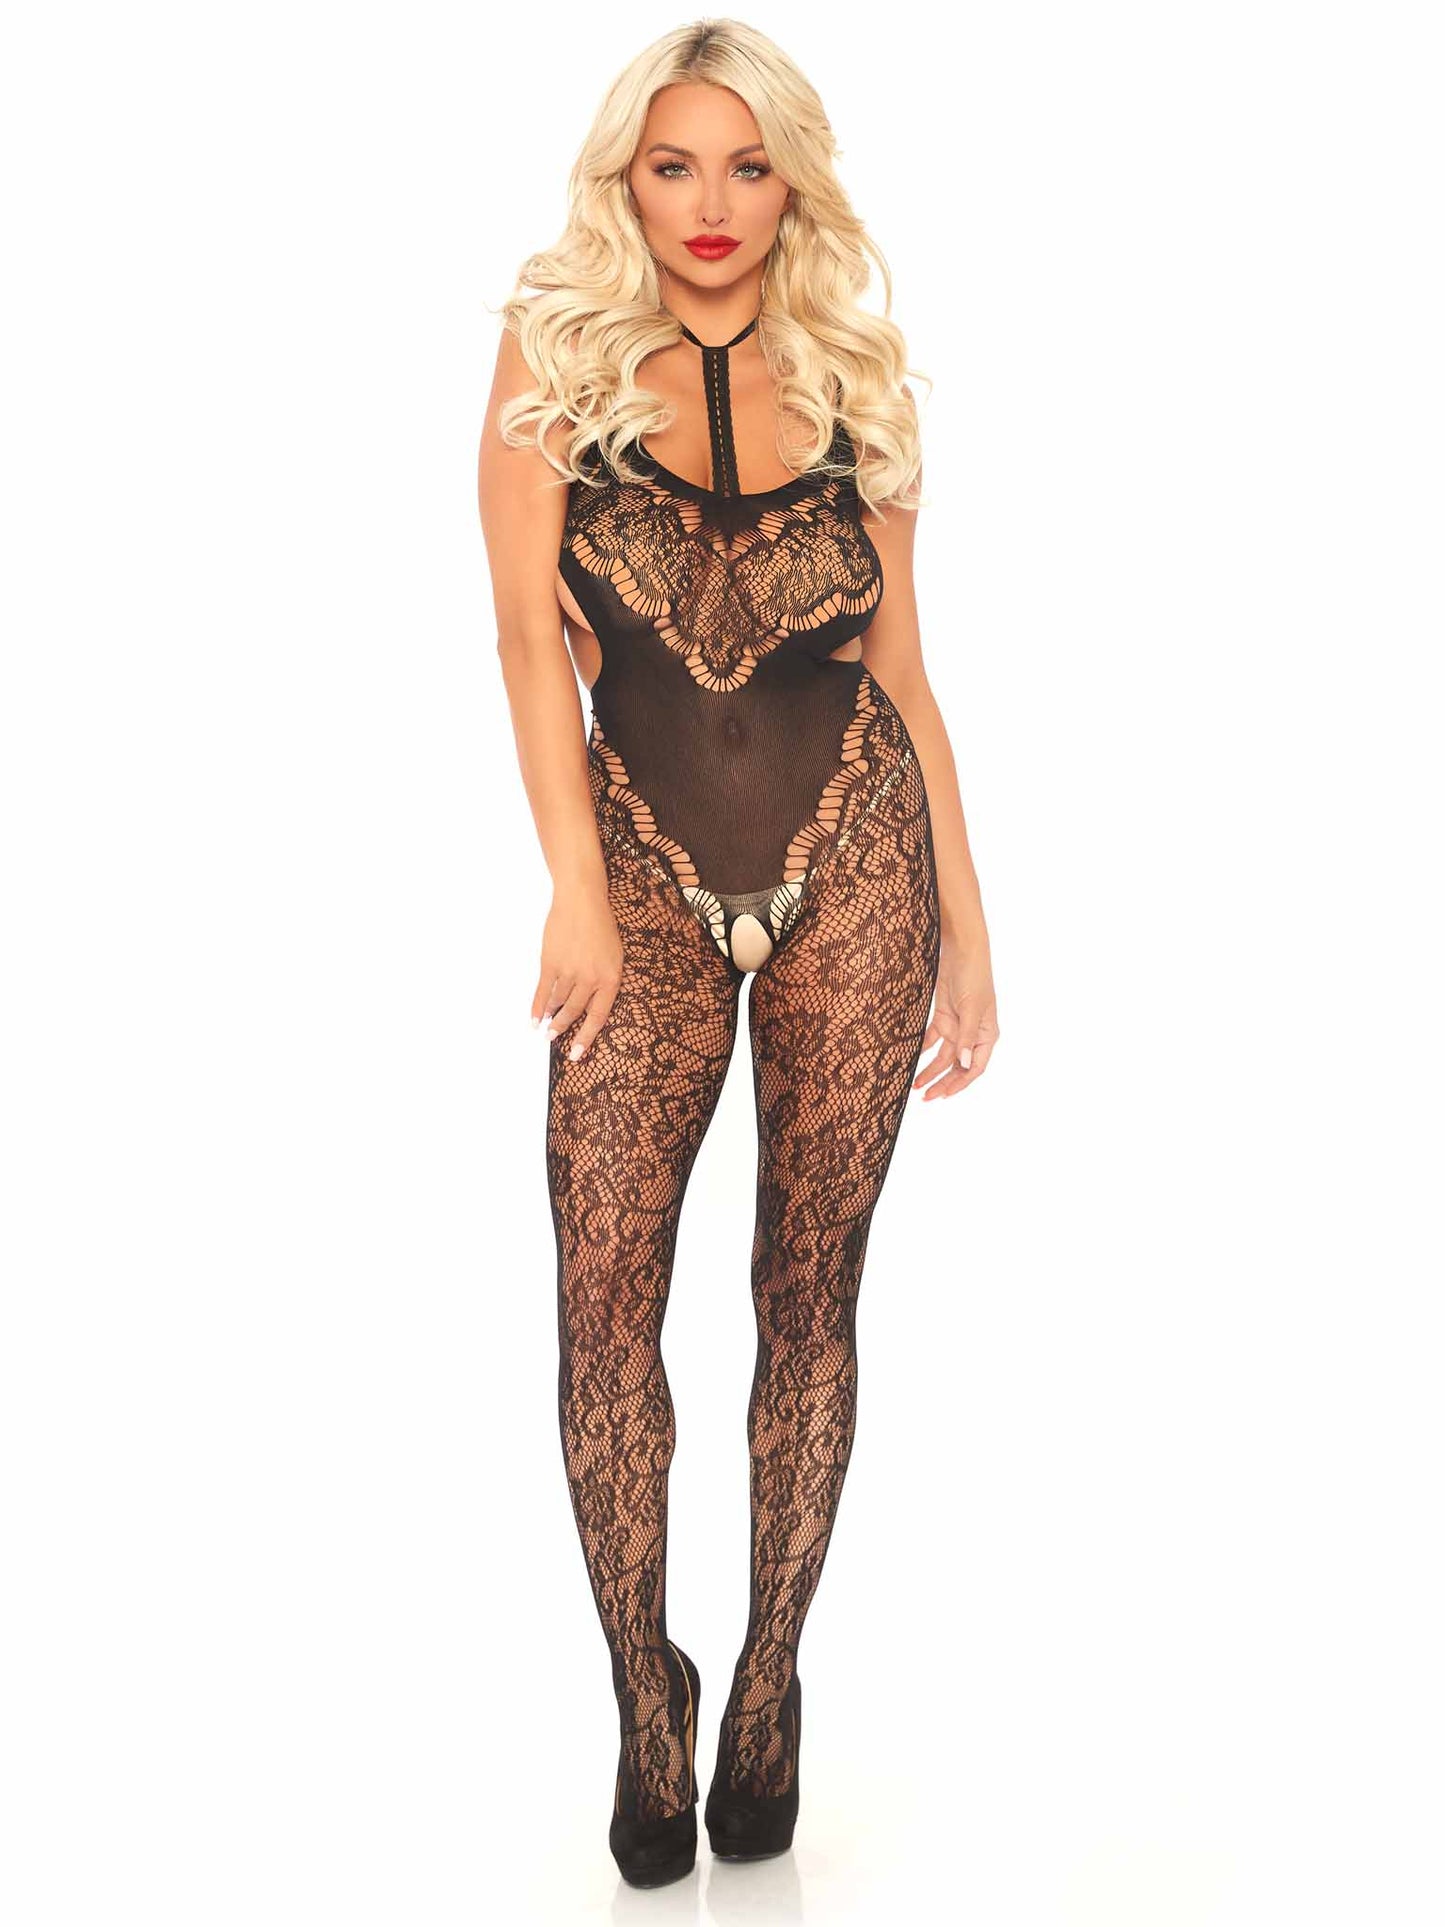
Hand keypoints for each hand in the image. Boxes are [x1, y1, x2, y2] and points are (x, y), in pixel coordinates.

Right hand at [533, 885, 623, 1061]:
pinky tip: (534, 1018)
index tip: (577, 1053)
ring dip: (551, 1017)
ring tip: (546, 1029)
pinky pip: (543, 991)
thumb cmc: (600, 925)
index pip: (599, 1016)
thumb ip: (603, 980)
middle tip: (555, 1040)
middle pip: (575, 1012)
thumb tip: (588, 1003)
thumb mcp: (613, 955)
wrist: (582, 900)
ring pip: (558, 1003)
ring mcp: (570, 971)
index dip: (587, 1037)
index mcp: (611, 977)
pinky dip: (537, 1007)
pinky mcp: (551, 963)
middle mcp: (591, 978)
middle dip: (564, 1029)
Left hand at [914, 929, 998, 1100]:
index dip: (959, 1084)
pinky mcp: (943, 1016)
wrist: (961, 950)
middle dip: (942, 1082)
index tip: (943, 1095)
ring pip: (943, 1056)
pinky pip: (932, 1038)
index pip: (974, 1068)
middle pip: (957, 1066)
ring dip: (930, 1069)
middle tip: (925, 1097)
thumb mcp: (971, 1009)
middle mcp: (972, 1034)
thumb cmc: (973, 977)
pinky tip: (910, 1058)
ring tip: (915, 1085)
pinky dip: (922, 1049)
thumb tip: (964, 1064)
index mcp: (986, 1035)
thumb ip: (966, 1037)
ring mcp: (957, 1026)